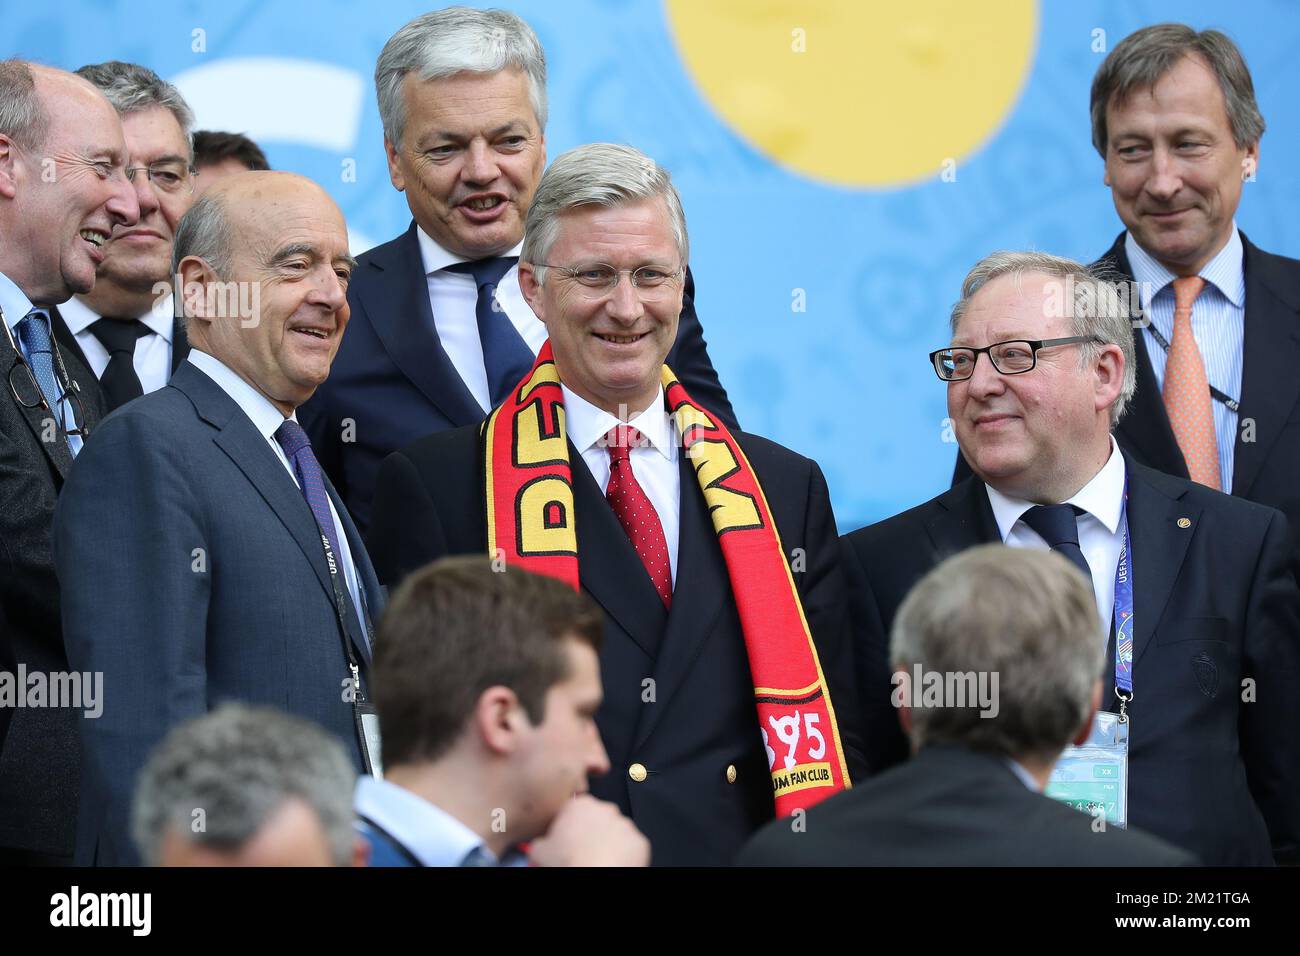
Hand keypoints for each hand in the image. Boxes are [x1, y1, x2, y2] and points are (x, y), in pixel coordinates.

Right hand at [527, 794, 649, 866]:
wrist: (594, 875)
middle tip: (581, 850)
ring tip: (597, 859)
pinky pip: (630, 846)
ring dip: (608, 842)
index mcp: (580, 805)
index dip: (569, 825)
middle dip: (590, 831)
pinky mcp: (639, 841)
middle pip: (596, 818)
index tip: (566, 838)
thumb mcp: (539, 850)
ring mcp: (624, 824)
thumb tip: (540, 845)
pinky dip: (623, 854)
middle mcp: (605, 809)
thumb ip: (540, 840)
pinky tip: (612, 863)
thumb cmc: (569, 862)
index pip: (573, 809)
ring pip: (615, 831)